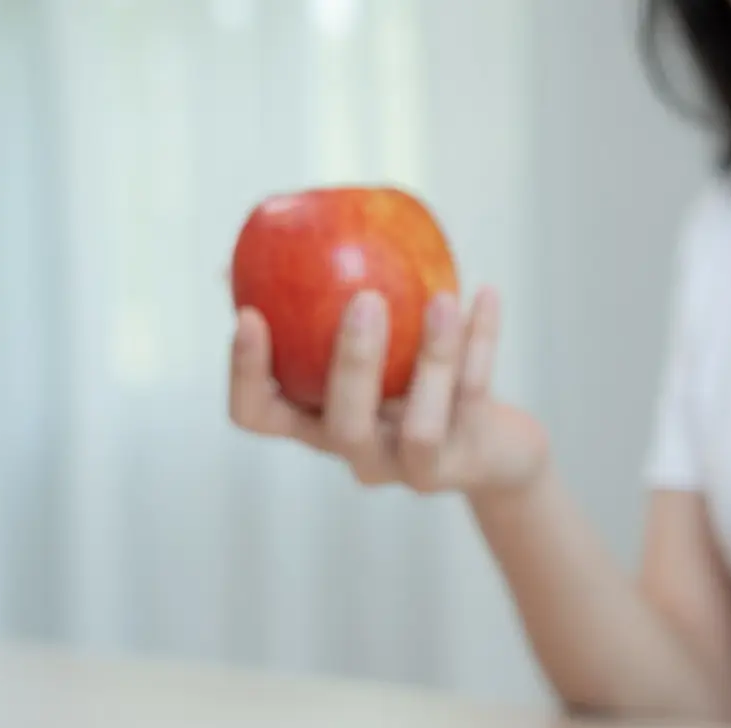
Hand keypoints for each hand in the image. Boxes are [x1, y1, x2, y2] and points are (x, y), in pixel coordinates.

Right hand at [228, 287, 548, 496]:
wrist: (491, 447)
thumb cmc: (407, 385)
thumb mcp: (362, 353)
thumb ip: (312, 312)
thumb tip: (239, 257)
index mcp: (318, 425)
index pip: (259, 416)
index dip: (246, 374)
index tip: (249, 314)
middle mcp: (361, 454)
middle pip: (344, 426)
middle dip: (354, 363)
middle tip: (366, 299)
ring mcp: (417, 466)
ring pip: (421, 429)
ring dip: (433, 360)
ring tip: (442, 298)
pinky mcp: (470, 460)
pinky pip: (475, 397)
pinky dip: (481, 342)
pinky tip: (484, 293)